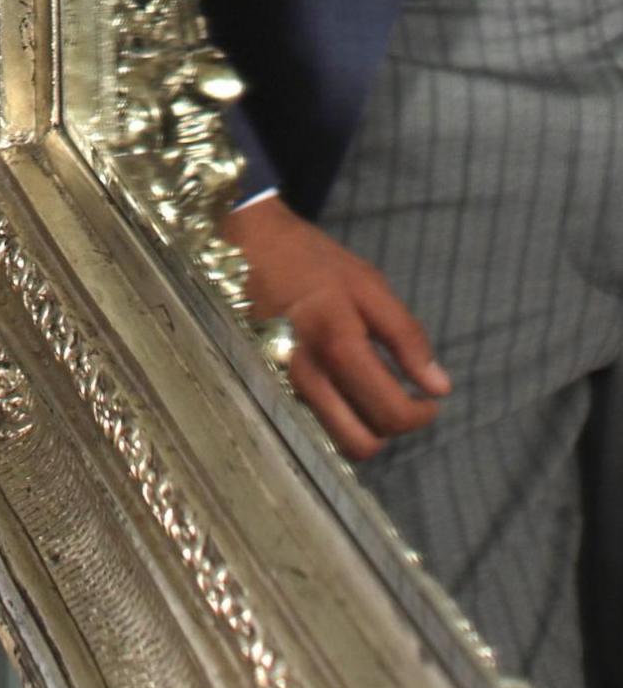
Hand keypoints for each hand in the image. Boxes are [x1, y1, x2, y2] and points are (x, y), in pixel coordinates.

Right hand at [229, 194, 449, 461]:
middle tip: (400, 400)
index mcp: (338, 345)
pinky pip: (310, 425)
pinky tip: (341, 392)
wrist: (248, 246)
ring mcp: (283, 386)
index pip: (391, 413)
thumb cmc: (313, 262)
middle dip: (390, 428)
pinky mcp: (268, 388)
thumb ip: (406, 337)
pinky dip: (333, 421)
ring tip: (371, 395)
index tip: (429, 400)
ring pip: (334, 442)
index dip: (420, 415)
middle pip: (361, 442)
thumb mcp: (369, 285)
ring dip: (361, 427)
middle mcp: (306, 375)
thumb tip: (439, 388)